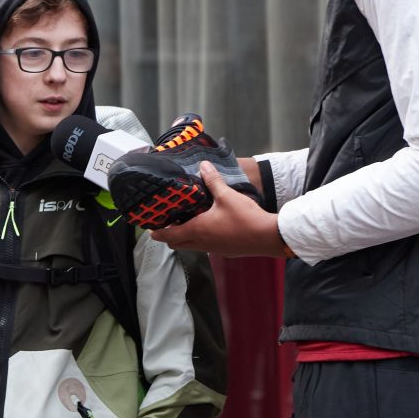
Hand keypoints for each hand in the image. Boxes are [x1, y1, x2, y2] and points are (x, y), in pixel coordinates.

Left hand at [151, 162, 289, 256]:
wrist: (268, 236)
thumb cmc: (245, 218)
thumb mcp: (227, 195)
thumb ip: (213, 181)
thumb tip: (203, 166)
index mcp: (198, 230)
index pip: (169, 236)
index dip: (157, 233)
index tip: (150, 229)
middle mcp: (202, 243)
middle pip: (177, 244)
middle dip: (169, 236)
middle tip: (167, 223)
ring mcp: (214, 249)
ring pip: (192, 246)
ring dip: (185, 237)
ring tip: (185, 222)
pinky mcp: (225, 251)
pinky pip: (205, 247)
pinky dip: (200, 239)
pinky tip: (208, 226)